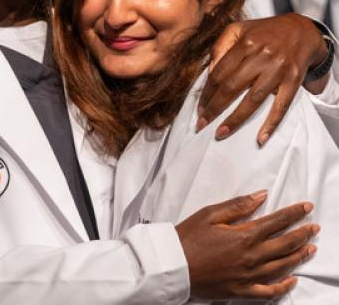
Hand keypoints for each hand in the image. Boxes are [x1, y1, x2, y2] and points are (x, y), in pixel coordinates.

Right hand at [176, 191, 317, 300]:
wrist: (173, 266)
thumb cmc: (188, 238)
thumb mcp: (210, 214)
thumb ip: (238, 205)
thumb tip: (260, 196)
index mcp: (244, 236)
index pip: (276, 221)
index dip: (293, 213)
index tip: (306, 207)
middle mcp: (251, 257)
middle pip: (285, 244)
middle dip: (302, 233)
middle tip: (314, 227)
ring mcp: (249, 276)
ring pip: (282, 266)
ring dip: (298, 255)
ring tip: (310, 248)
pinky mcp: (242, 291)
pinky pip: (269, 291)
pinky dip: (284, 286)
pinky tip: (292, 280)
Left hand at [197, 14, 327, 145]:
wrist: (302, 29)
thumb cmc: (263, 32)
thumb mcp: (238, 30)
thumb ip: (220, 48)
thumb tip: (209, 73)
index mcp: (245, 43)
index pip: (219, 72)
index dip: (206, 93)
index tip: (199, 108)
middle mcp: (262, 55)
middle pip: (232, 87)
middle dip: (214, 108)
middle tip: (202, 124)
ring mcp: (279, 68)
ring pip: (253, 99)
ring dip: (236, 119)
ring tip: (221, 132)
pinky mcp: (294, 79)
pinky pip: (281, 105)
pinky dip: (271, 123)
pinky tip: (260, 138)